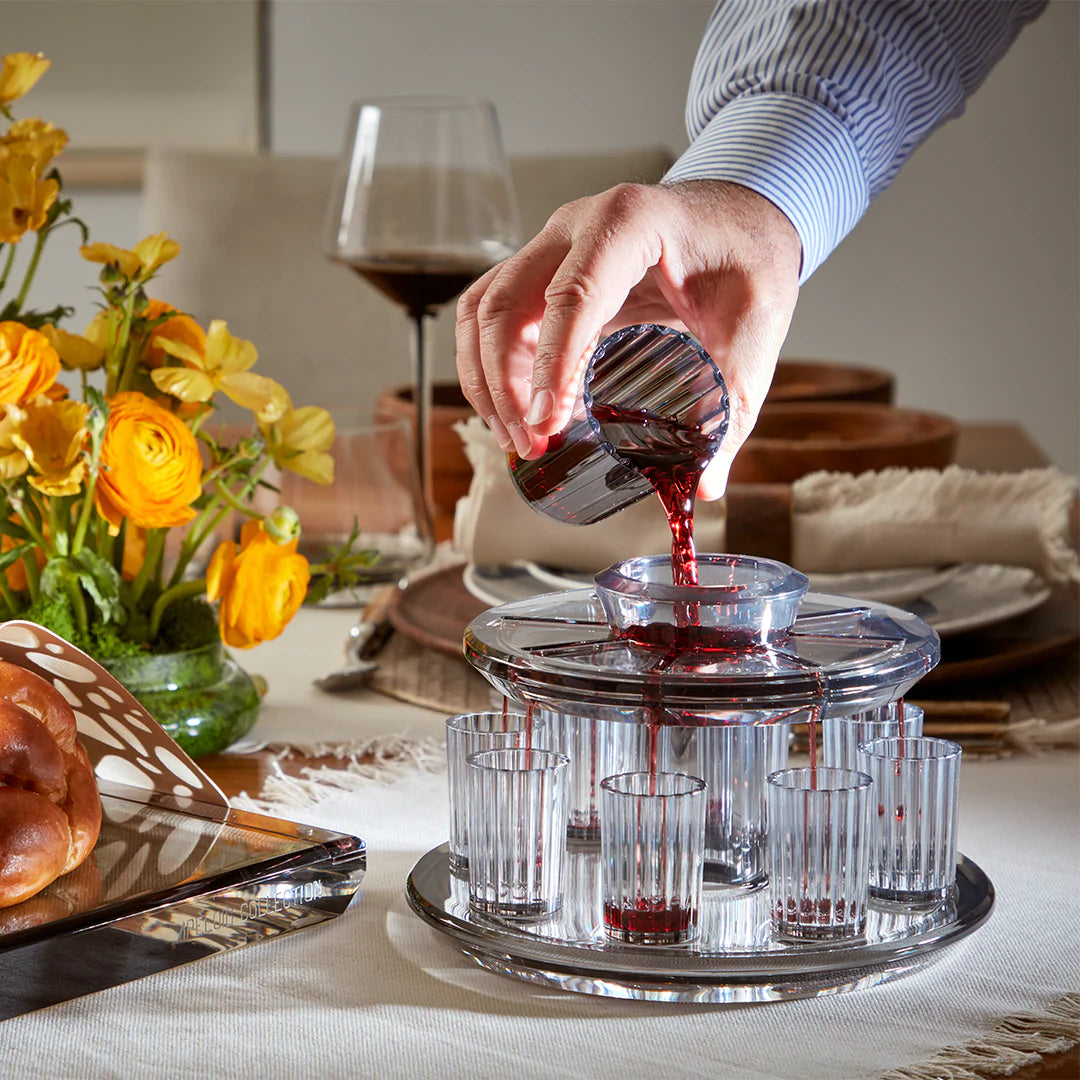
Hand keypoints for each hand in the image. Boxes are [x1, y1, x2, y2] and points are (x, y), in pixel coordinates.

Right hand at [455, 180, 801, 499]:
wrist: (742, 218)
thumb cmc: (747, 257)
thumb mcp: (755, 327)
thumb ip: (733, 404)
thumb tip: (705, 484)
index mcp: (630, 224)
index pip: (571, 296)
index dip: (551, 365)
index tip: (547, 423)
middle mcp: (576, 226)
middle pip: (505, 302)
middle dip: (505, 383)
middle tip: (530, 443)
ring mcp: (553, 245)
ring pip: (484, 307)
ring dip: (486, 377)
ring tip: (516, 437)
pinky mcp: (545, 270)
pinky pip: (492, 312)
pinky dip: (489, 363)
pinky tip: (515, 410)